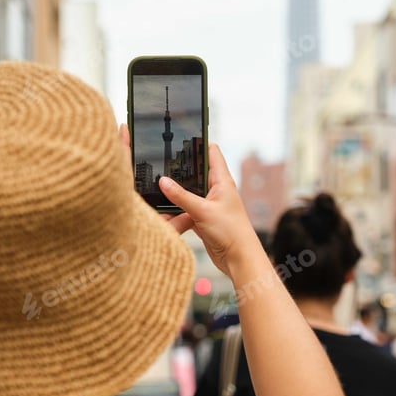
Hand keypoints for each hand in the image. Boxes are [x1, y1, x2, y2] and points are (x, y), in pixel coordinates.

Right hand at [158, 144, 255, 276]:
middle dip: (179, 170)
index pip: (211, 152)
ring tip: (156, 188)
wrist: (239, 260)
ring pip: (187, 194)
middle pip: (195, 173)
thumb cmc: (231, 232)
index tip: (181, 136)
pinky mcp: (202, 219)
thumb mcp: (202, 211)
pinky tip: (162, 213)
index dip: (198, 142)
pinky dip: (175, 212)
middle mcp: (216, 190)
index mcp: (222, 181)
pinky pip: (184, 211)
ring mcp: (209, 205)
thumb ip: (181, 196)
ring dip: (175, 195)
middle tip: (160, 162)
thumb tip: (162, 181)